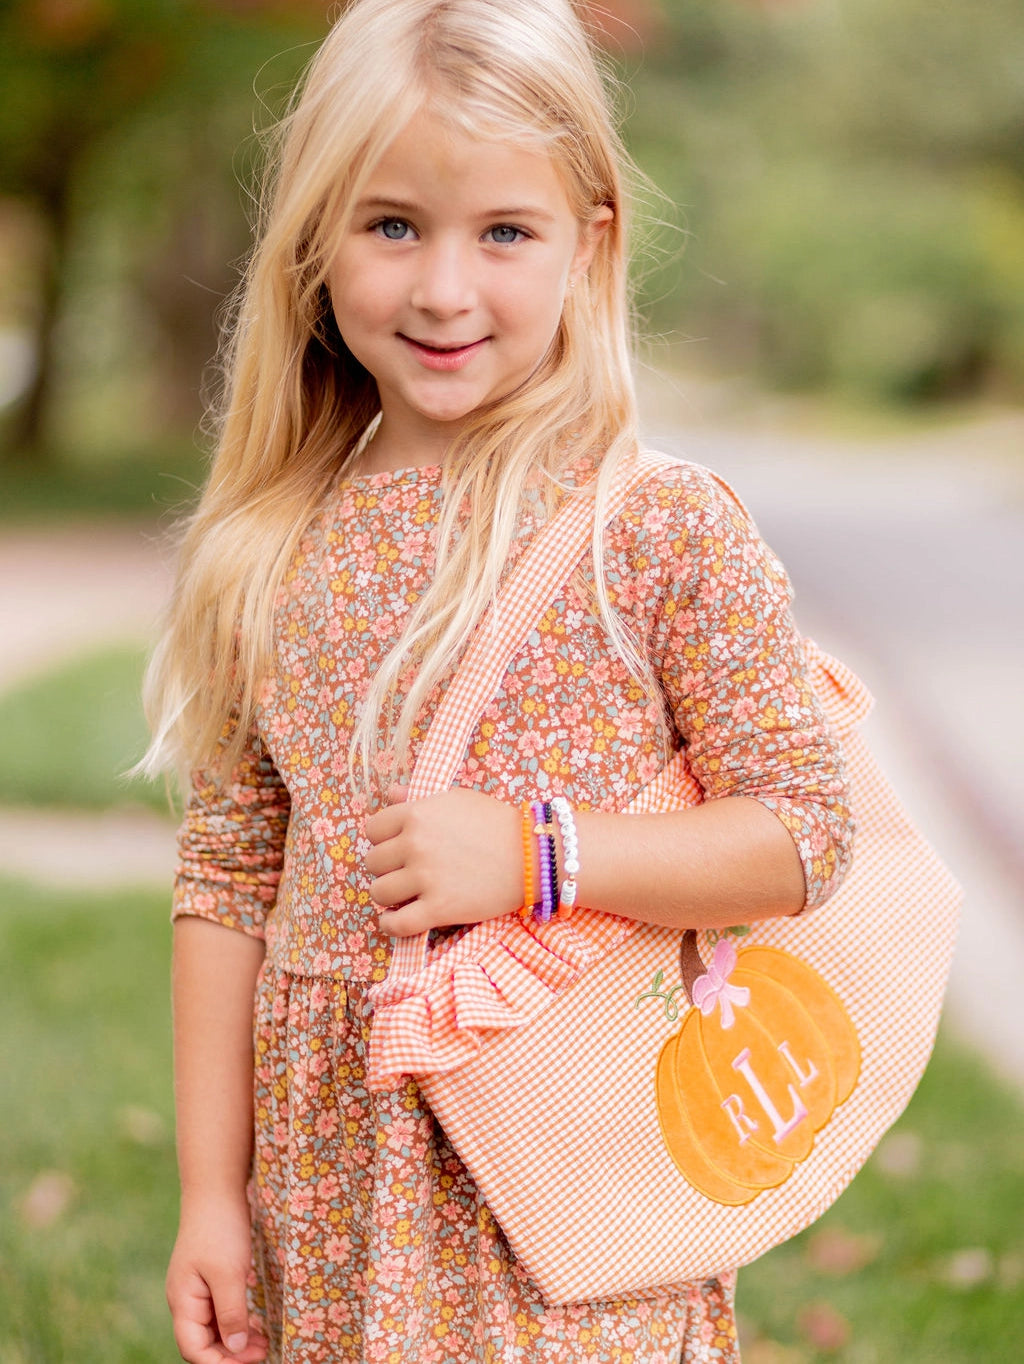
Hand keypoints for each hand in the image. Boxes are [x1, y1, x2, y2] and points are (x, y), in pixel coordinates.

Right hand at [166, 1196, 267, 1363]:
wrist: (216, 1188)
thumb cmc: (220, 1229)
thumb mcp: (229, 1273)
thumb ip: (231, 1312)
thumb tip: (234, 1348)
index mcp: (182, 1301)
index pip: (194, 1348)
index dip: (219, 1363)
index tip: (250, 1362)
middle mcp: (185, 1299)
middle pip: (203, 1342)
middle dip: (230, 1354)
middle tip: (264, 1352)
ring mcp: (197, 1288)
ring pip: (213, 1328)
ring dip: (235, 1339)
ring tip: (264, 1343)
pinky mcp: (210, 1278)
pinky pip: (220, 1310)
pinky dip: (236, 1321)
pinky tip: (255, 1324)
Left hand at [364, 785, 522, 936]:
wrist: (533, 854)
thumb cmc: (496, 822)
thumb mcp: (456, 799)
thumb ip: (419, 799)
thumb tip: (390, 795)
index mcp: (416, 814)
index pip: (373, 830)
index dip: (382, 840)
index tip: (395, 848)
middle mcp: (415, 844)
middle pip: (373, 862)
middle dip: (386, 868)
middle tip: (404, 872)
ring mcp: (426, 877)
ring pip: (379, 892)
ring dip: (388, 896)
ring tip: (403, 895)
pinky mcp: (440, 908)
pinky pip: (397, 923)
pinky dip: (390, 925)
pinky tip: (394, 920)